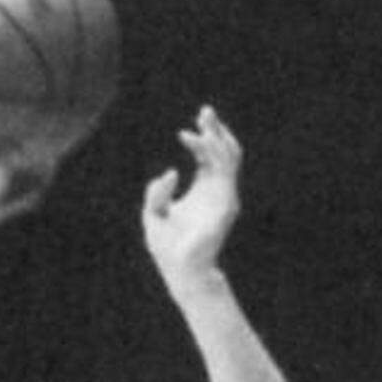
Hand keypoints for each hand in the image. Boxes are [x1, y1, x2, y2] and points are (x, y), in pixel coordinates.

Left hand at [142, 105, 240, 300]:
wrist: (181, 270)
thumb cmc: (167, 248)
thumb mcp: (153, 214)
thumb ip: (156, 193)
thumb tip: (171, 172)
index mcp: (202, 189)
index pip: (208, 156)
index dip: (199, 140)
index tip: (184, 132)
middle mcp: (216, 189)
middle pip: (223, 151)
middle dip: (215, 129)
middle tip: (205, 111)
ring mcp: (224, 195)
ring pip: (229, 156)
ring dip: (217, 137)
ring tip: (204, 122)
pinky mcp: (226, 202)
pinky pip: (226, 170)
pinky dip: (214, 153)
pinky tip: (198, 144)